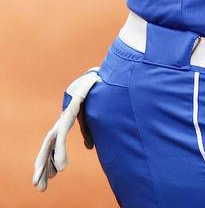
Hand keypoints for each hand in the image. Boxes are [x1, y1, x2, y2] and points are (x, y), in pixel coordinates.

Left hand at [33, 68, 100, 191]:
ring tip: (43, 181)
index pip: (54, 144)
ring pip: (50, 144)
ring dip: (46, 163)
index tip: (50, 177)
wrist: (104, 79)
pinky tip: (61, 166)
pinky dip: (60, 152)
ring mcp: (63, 118)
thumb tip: (88, 148)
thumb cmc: (100, 94)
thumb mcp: (94, 118)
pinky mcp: (69, 115)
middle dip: (43, 167)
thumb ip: (89, 133)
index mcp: (66, 122)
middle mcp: (61, 121)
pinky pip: (61, 137)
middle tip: (40, 186)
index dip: (50, 160)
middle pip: (48, 147)